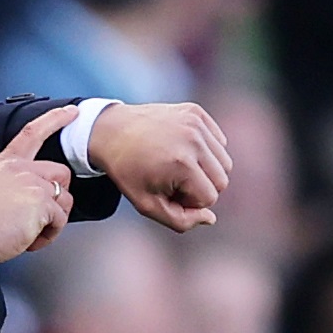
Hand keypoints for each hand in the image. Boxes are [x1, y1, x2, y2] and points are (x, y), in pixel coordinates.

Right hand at [0, 106, 79, 264]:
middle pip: (61, 174)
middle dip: (57, 197)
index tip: (72, 112)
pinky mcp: (42, 202)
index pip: (32, 133)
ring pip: (65, 199)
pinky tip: (29, 240)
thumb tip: (37, 196)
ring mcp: (32, 183)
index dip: (54, 120)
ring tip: (28, 232)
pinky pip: (60, 220)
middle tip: (37, 217)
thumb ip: (13, 184)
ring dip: (53, 220)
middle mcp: (20, 168)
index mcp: (4, 163)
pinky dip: (48, 235)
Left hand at [86, 101, 229, 231]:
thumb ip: (180, 220)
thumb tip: (211, 218)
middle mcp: (194, 141)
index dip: (188, 201)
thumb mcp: (146, 204)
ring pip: (224, 161)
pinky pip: (218, 142)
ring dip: (205, 170)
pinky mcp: (196, 112)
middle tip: (172, 180)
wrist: (108, 132)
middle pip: (222, 181)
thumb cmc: (127, 171)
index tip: (166, 191)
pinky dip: (205, 151)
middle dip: (200, 187)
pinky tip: (180, 150)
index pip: (209, 198)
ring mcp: (196, 123)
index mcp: (183, 165)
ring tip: (176, 166)